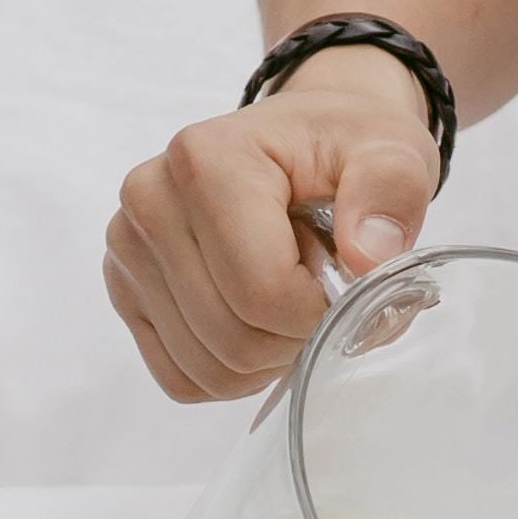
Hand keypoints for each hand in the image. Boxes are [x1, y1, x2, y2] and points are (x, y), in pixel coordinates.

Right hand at [104, 44, 439, 400]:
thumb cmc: (342, 147)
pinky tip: (256, 323)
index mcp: (205, 160)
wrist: (302, 141)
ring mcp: (128, 250)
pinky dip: (231, 372)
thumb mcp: (390, 150)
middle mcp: (148, 201)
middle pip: (232, 338)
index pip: (263, 292)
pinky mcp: (126, 291)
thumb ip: (391, 192)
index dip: (320, 312)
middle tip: (321, 292)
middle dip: (295, 336)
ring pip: (208, 368)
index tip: (346, 282)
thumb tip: (369, 256)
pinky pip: (181, 377)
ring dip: (266, 357)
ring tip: (289, 299)